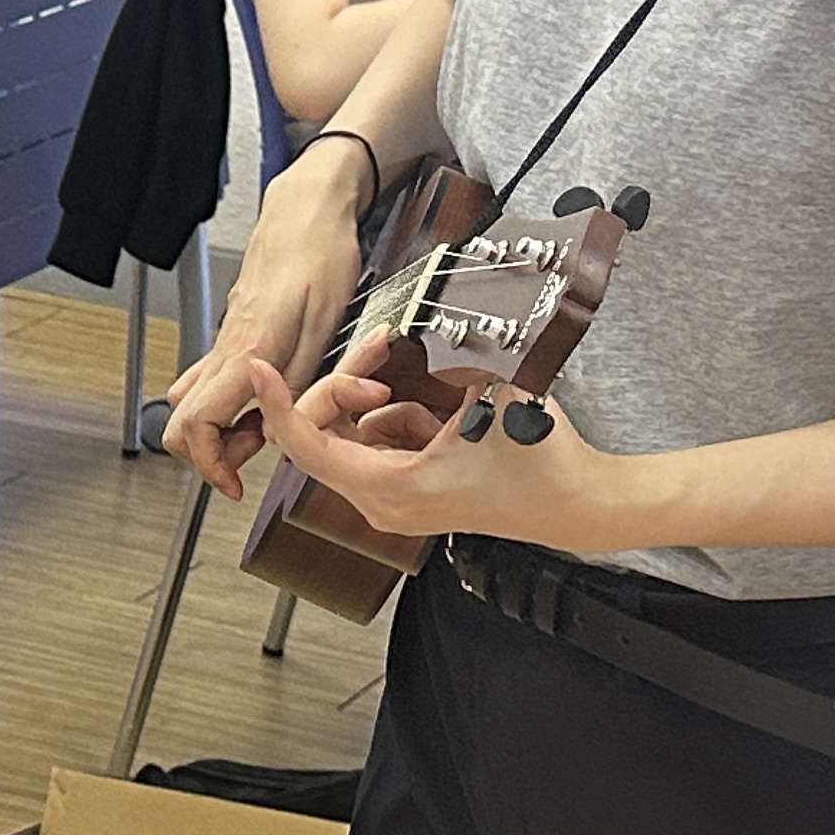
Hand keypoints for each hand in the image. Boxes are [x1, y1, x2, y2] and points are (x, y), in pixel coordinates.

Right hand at [161, 145, 375, 499]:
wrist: (308, 208)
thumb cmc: (321, 255)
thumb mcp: (328, 324)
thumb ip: (300, 383)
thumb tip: (277, 433)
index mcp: (247, 352)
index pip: (197, 425)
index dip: (210, 465)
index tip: (234, 482)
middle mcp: (225, 350)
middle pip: (178, 424)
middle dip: (208, 455)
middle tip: (249, 457)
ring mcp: (223, 342)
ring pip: (188, 405)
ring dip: (214, 431)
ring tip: (256, 430)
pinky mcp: (230, 335)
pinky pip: (205, 381)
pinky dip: (220, 407)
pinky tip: (253, 403)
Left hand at [243, 359, 669, 551]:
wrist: (574, 502)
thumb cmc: (539, 463)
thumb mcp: (491, 395)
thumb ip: (448, 362)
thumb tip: (422, 332)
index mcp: (391, 487)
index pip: (307, 446)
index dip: (279, 403)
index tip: (261, 369)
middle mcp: (382, 503)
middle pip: (323, 435)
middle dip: (345, 386)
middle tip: (378, 351)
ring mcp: (393, 501)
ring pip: (350, 437)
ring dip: (374, 401)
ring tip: (421, 386)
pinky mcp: (407, 491)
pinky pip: (377, 443)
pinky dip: (395, 418)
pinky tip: (439, 415)